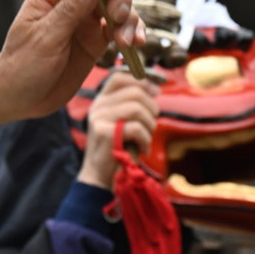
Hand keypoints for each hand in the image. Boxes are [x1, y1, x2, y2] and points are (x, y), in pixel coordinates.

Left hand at [0, 0, 144, 126]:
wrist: (19, 97)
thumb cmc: (22, 66)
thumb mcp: (45, 38)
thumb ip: (69, 10)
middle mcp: (70, 4)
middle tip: (119, 18)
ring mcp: (84, 22)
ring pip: (116, 6)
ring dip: (129, 18)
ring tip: (126, 41)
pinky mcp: (95, 41)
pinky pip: (120, 29)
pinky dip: (132, 33)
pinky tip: (135, 45)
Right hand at [78, 71, 159, 189]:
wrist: (100, 176)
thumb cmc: (117, 149)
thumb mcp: (123, 122)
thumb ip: (132, 105)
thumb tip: (155, 89)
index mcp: (101, 100)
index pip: (119, 77)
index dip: (141, 81)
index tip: (156, 92)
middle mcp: (98, 105)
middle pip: (134, 92)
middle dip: (152, 108)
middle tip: (153, 123)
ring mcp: (99, 117)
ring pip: (137, 108)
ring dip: (150, 124)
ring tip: (147, 137)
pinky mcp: (105, 132)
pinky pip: (136, 128)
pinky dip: (146, 139)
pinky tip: (142, 148)